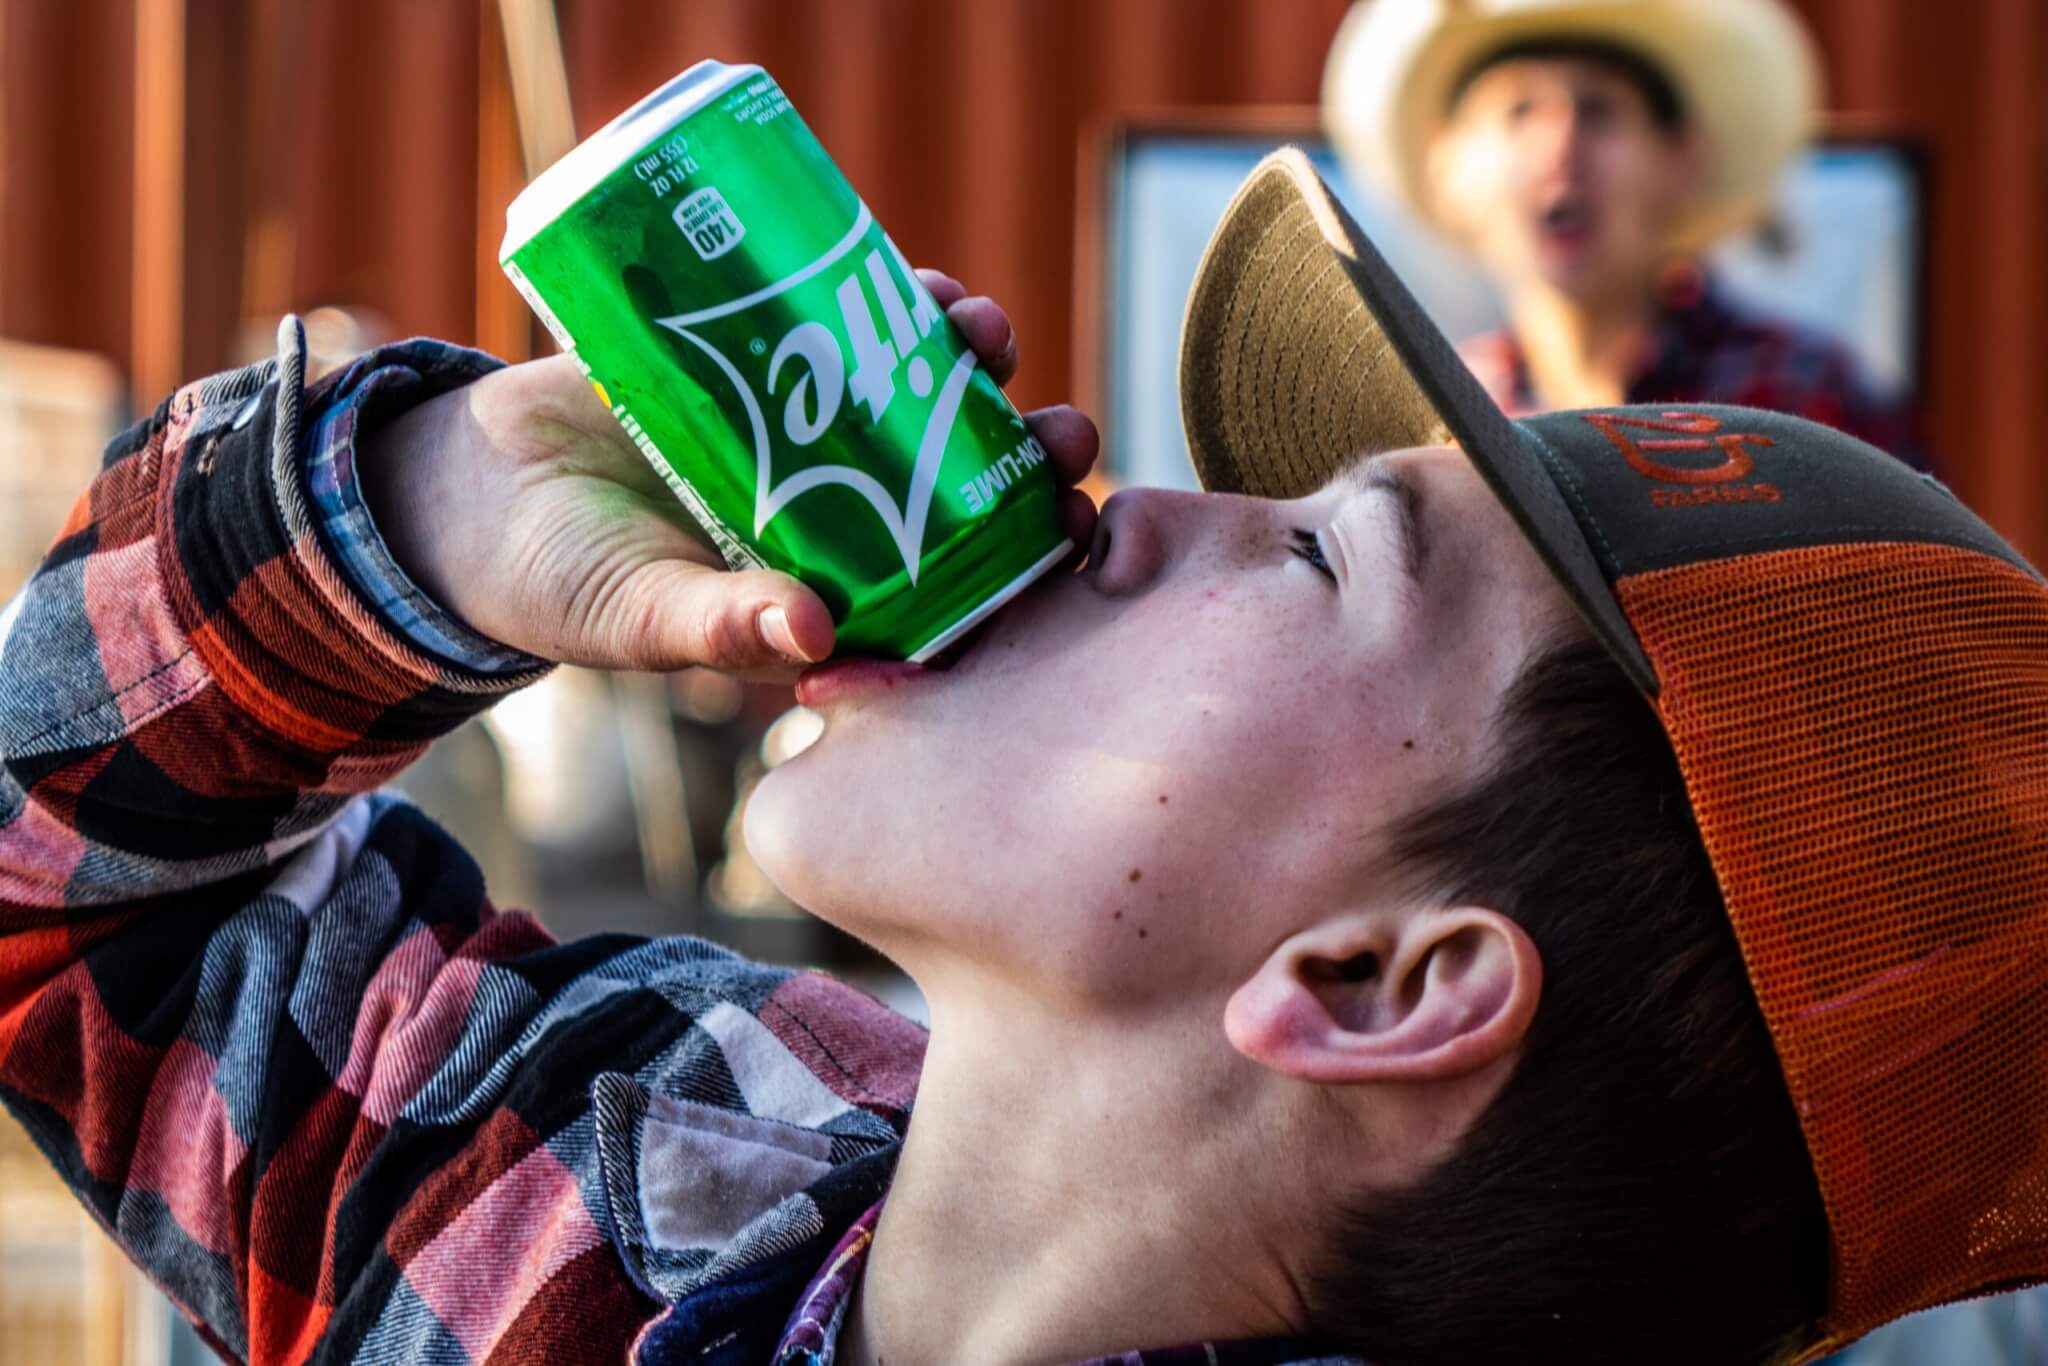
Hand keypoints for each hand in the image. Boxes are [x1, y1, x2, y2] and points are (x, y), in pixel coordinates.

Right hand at [359, 271, 1099, 678]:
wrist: (468, 492)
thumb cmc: (557, 583)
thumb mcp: (637, 615)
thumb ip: (720, 626)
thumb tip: (815, 630)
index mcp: (829, 594)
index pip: (952, 585)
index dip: (1022, 561)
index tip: (1078, 533)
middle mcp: (832, 518)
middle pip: (955, 487)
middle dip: (1020, 458)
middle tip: (1064, 433)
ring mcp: (801, 438)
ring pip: (910, 400)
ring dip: (962, 367)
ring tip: (987, 333)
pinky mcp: (757, 367)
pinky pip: (839, 329)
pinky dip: (882, 302)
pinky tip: (921, 282)